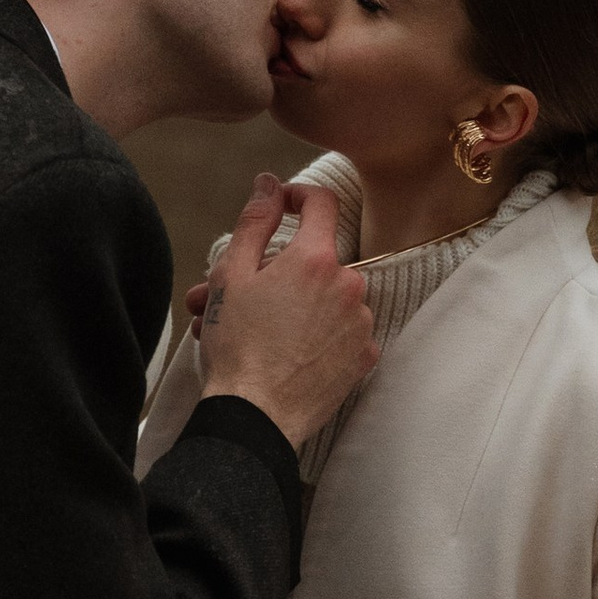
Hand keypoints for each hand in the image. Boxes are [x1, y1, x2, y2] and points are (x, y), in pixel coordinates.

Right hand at [194, 177, 374, 451]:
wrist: (256, 416)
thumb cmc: (238, 345)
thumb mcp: (232, 274)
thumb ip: (255, 219)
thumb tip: (270, 182)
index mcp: (316, 258)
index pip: (320, 202)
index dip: (297, 196)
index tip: (280, 205)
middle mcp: (349, 285)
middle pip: (314, 259)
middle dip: (273, 270)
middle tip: (232, 293)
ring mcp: (361, 323)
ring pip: (325, 297)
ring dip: (290, 304)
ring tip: (249, 329)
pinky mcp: (364, 357)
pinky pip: (341, 330)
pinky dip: (314, 334)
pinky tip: (281, 351)